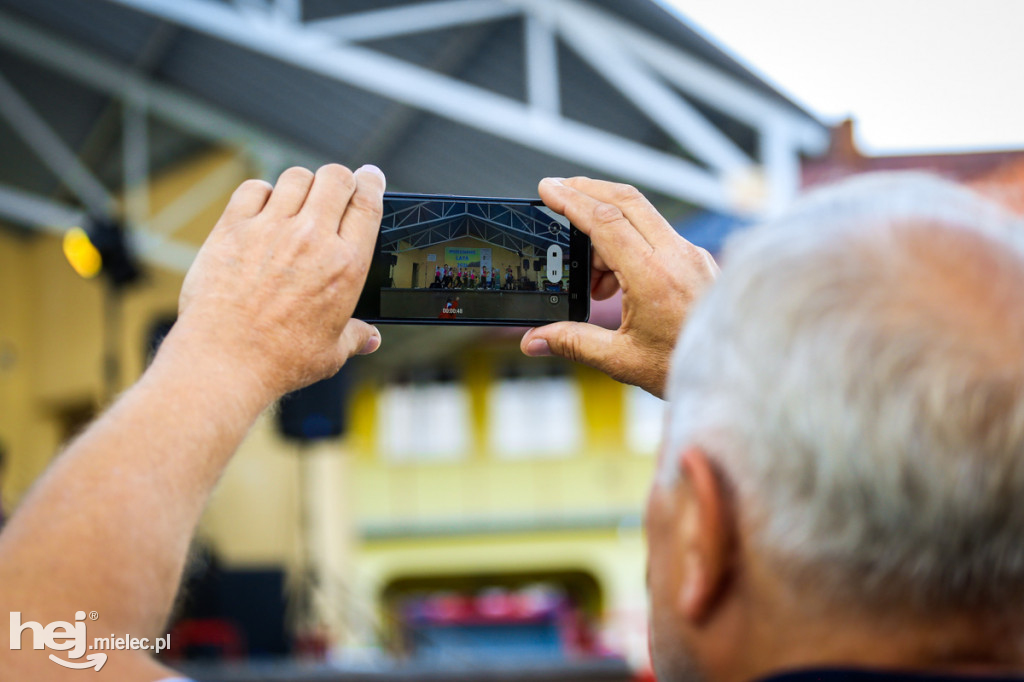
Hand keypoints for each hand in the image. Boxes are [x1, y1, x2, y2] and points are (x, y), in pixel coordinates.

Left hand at [175, 164, 384, 398]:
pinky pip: (254, 189)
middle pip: (335, 178)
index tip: (370, 176)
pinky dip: (262, 193)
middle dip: (340, 178)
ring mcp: (271, 230)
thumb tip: (370, 339)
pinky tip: (262, 210)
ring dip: (302, 185)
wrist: (225, 360)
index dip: (372, 182)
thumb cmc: (280, 360)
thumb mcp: (331, 352)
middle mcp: (312, 239)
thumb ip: (355, 337)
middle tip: (335, 189)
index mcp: (346, 266)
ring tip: (297, 202)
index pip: (367, 203)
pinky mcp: (234, 229)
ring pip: (296, 177)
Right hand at [521, 177, 718, 397]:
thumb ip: (574, 343)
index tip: (547, 189)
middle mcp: (676, 256)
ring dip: (607, 226)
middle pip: (626, 200)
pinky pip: (656, 235)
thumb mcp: (623, 360)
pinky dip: (628, 242)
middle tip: (557, 191)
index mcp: (654, 276)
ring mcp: (691, 255)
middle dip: (587, 190)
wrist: (737, 377)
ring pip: (641, 216)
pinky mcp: (697, 261)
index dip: (571, 201)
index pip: (605, 221)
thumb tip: (535, 340)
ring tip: (590, 275)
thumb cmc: (686, 367)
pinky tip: (615, 279)